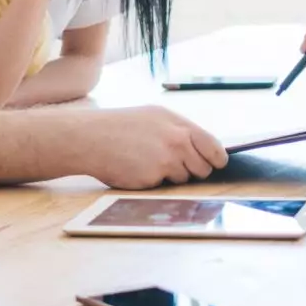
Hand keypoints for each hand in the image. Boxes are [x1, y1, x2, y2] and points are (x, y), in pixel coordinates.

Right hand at [84, 105, 228, 186]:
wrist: (89, 138)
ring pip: (185, 178)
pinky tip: (138, 170)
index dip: (216, 159)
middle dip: (194, 171)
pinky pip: (165, 186)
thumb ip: (177, 132)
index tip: (216, 164)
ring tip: (148, 163)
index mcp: (177, 123)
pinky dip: (154, 182)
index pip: (213, 146)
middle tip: (173, 165)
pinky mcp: (154, 176)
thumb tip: (201, 150)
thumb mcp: (152, 118)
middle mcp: (176, 139)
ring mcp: (167, 159)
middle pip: (204, 167)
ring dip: (172, 177)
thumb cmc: (118, 128)